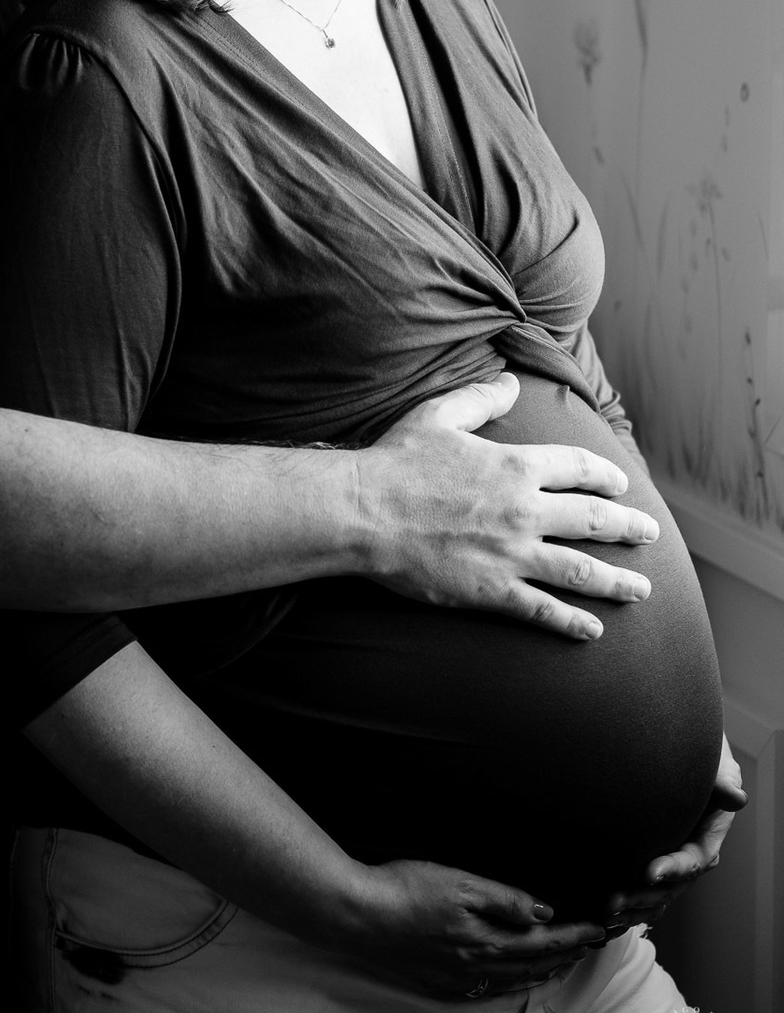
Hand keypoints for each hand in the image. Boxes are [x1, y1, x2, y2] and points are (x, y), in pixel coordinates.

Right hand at [337, 858, 604, 998]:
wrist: (356, 915)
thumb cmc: (404, 889)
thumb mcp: (458, 882)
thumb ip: (502, 899)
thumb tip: (542, 912)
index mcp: (484, 940)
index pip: (542, 941)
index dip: (573, 935)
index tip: (598, 929)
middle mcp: (475, 967)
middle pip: (531, 965)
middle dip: (565, 954)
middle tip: (590, 945)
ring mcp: (454, 979)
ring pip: (511, 980)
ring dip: (541, 971)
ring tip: (562, 963)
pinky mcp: (436, 982)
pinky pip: (485, 990)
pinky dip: (509, 983)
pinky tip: (510, 979)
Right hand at [359, 372, 657, 640]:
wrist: (363, 512)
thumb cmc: (396, 461)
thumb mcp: (438, 414)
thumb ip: (481, 397)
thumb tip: (511, 381)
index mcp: (516, 466)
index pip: (579, 469)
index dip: (607, 476)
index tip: (621, 485)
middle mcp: (524, 510)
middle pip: (595, 520)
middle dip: (629, 527)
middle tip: (650, 533)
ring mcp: (512, 554)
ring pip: (581, 570)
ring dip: (618, 581)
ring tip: (642, 590)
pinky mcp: (492, 591)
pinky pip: (544, 610)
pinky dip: (574, 622)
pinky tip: (596, 631)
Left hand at [605, 734, 745, 929]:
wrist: (680, 765)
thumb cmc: (702, 765)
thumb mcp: (717, 769)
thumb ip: (722, 782)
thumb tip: (737, 797)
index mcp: (706, 841)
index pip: (693, 860)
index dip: (673, 869)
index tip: (649, 871)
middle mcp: (687, 860)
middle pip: (668, 887)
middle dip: (641, 897)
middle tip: (612, 901)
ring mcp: (668, 868)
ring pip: (652, 897)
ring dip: (629, 908)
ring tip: (603, 913)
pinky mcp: (649, 868)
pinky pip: (640, 897)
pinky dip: (624, 910)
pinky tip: (602, 920)